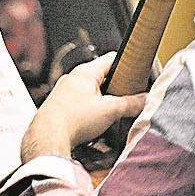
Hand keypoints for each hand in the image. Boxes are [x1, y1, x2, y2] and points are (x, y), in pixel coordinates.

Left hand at [18, 53, 149, 161]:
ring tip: (117, 114)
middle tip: (132, 99)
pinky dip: (95, 109)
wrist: (48, 136)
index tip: (141, 74)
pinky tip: (101, 122)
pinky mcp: (63, 104)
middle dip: (119, 88)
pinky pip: (85, 102)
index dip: (129, 65)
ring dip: (107, 101)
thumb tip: (146, 99)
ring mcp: (67, 91)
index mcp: (85, 72)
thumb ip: (131, 104)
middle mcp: (74, 78)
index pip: (112, 59)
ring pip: (95, 91)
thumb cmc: (73, 119)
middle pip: (104, 76)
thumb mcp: (109, 110)